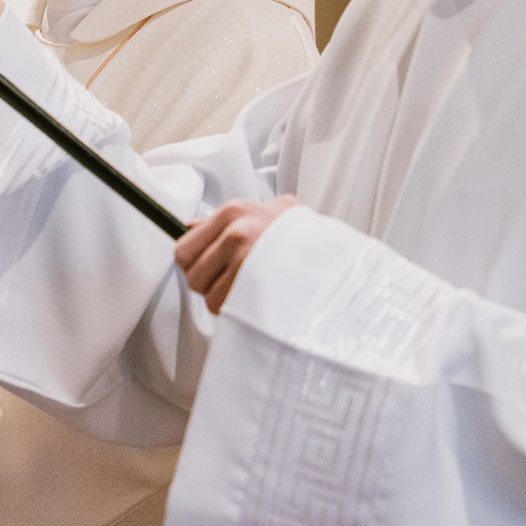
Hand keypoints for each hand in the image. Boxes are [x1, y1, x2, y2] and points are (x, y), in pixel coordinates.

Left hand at [174, 195, 298, 313]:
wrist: (343, 256)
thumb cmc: (307, 237)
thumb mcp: (273, 212)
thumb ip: (231, 220)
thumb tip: (192, 228)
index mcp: (234, 212)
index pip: (183, 249)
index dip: (194, 265)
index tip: (208, 269)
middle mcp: (236, 233)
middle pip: (192, 276)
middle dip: (209, 285)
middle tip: (232, 283)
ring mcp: (247, 261)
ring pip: (209, 297)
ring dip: (225, 301)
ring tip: (250, 292)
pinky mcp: (257, 288)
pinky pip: (228, 310)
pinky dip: (239, 313)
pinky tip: (258, 303)